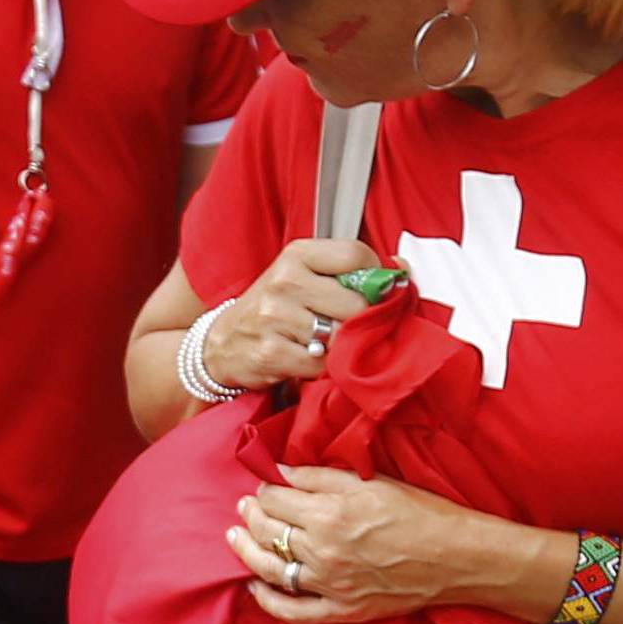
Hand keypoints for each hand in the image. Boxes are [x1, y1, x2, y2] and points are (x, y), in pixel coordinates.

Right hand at [200, 239, 385, 393]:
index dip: (374, 277)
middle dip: (358, 321)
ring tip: (325, 344)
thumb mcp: (302, 276)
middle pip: (355, 303)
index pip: (355, 255)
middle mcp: (285, 281)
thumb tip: (401, 268)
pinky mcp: (271, 353)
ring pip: (340, 337)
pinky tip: (309, 360)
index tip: (371, 291)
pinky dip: (322, 369)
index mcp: (296, 254)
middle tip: (348, 327)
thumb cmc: (273, 309)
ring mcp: (275, 317)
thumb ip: (347, 272)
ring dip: (340, 348)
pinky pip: (321, 366)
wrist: (222, 344)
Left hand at [229, 464, 493, 623]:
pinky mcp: (340, 610)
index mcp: (330, 514)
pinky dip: (268, 601)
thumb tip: (282, 473)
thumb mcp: (371, 482)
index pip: (276, 499)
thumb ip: (321, 477)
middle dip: (251, 515)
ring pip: (271, 570)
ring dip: (246, 552)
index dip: (264, 489)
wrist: (456, 557)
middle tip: (244, 506)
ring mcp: (329, 585)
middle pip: (268, 532)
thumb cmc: (420, 513)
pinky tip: (255, 588)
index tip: (264, 485)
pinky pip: (293, 612)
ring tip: (235, 538)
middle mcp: (323, 551)